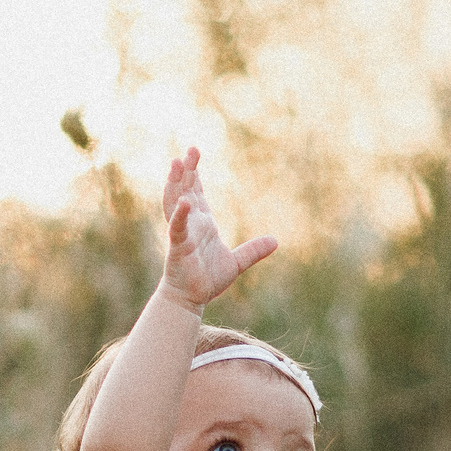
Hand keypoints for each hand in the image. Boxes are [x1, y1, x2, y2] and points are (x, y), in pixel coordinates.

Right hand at [158, 146, 275, 311]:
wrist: (191, 300)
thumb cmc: (207, 280)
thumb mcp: (236, 262)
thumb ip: (253, 250)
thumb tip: (276, 241)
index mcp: (202, 223)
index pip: (196, 192)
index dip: (194, 174)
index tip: (193, 154)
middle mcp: (190, 224)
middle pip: (185, 190)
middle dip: (186, 170)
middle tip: (190, 150)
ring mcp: (182, 234)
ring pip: (175, 203)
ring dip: (175, 183)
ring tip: (177, 163)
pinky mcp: (178, 247)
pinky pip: (177, 228)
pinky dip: (180, 215)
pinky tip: (184, 202)